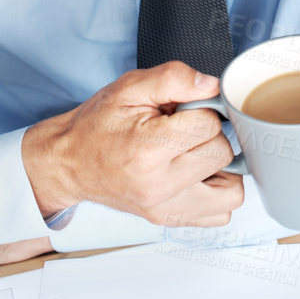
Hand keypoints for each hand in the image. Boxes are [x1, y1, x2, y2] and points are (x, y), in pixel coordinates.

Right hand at [21, 63, 243, 228]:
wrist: (68, 162)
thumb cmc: (98, 125)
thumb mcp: (129, 87)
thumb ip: (174, 78)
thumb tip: (211, 86)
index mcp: (148, 150)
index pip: (209, 124)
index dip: (202, 109)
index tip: (183, 110)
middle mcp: (158, 186)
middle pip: (222, 154)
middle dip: (210, 135)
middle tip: (186, 129)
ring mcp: (164, 209)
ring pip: (231, 193)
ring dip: (223, 168)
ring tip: (197, 152)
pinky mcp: (168, 220)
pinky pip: (218, 215)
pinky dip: (216, 193)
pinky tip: (197, 173)